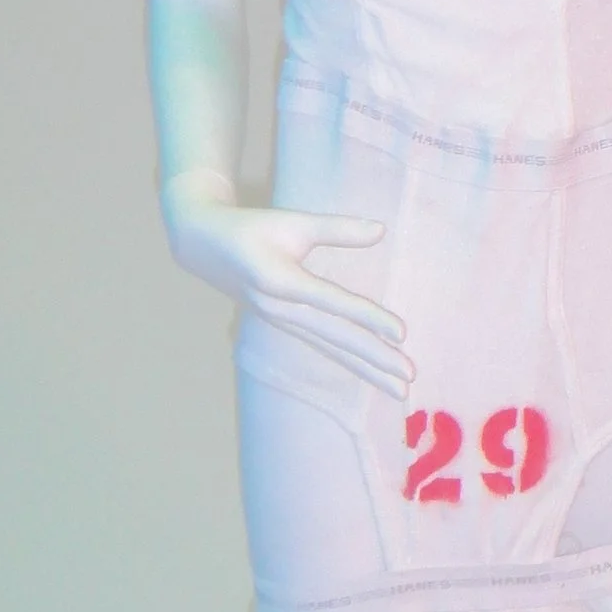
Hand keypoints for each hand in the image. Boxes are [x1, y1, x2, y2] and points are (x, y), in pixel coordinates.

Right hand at [162, 178, 411, 395]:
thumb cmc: (250, 227)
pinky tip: (372, 374)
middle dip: (375, 359)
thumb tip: (382, 230)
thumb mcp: (291, 221)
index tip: (401, 333)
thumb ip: (336, 228)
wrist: (201, 246)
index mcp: (280, 281)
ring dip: (367, 370)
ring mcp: (281, 321)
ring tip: (399, 390)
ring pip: (330, 349)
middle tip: (409, 378)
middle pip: (336, 338)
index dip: (368, 318)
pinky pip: (322, 347)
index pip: (333, 304)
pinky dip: (349, 362)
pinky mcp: (283, 324)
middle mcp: (280, 309)